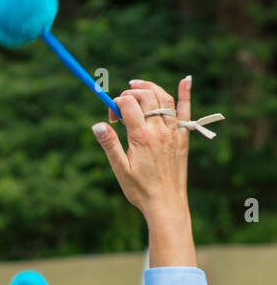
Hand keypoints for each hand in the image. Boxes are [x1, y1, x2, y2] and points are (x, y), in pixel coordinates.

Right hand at [92, 77, 191, 217]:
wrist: (166, 204)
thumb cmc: (140, 190)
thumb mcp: (120, 169)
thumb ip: (109, 145)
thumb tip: (98, 124)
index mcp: (141, 137)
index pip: (128, 104)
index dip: (116, 104)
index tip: (112, 118)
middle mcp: (159, 130)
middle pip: (146, 96)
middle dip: (131, 93)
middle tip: (121, 106)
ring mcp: (173, 132)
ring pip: (164, 98)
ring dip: (151, 87)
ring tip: (138, 85)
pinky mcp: (183, 137)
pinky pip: (186, 111)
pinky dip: (186, 94)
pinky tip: (186, 80)